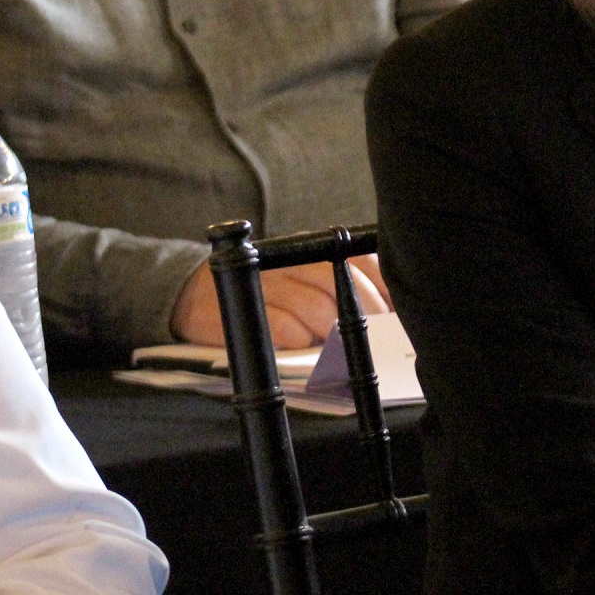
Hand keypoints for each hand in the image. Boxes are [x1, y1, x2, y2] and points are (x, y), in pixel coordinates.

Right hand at [171, 256, 391, 347]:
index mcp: (312, 249)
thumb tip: (384, 316)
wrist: (195, 294)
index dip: (384, 286)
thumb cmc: (264, 293)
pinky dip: (298, 340)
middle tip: (376, 338)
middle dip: (365, 314)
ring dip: (331, 332)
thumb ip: (338, 287)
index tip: (400, 312)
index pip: (361, 258)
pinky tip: (301, 346)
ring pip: (316, 306)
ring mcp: (268, 281)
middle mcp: (292, 259)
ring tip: (334, 346)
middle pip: (342, 283)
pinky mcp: (245, 308)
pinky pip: (284, 327)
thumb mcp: (300, 281)